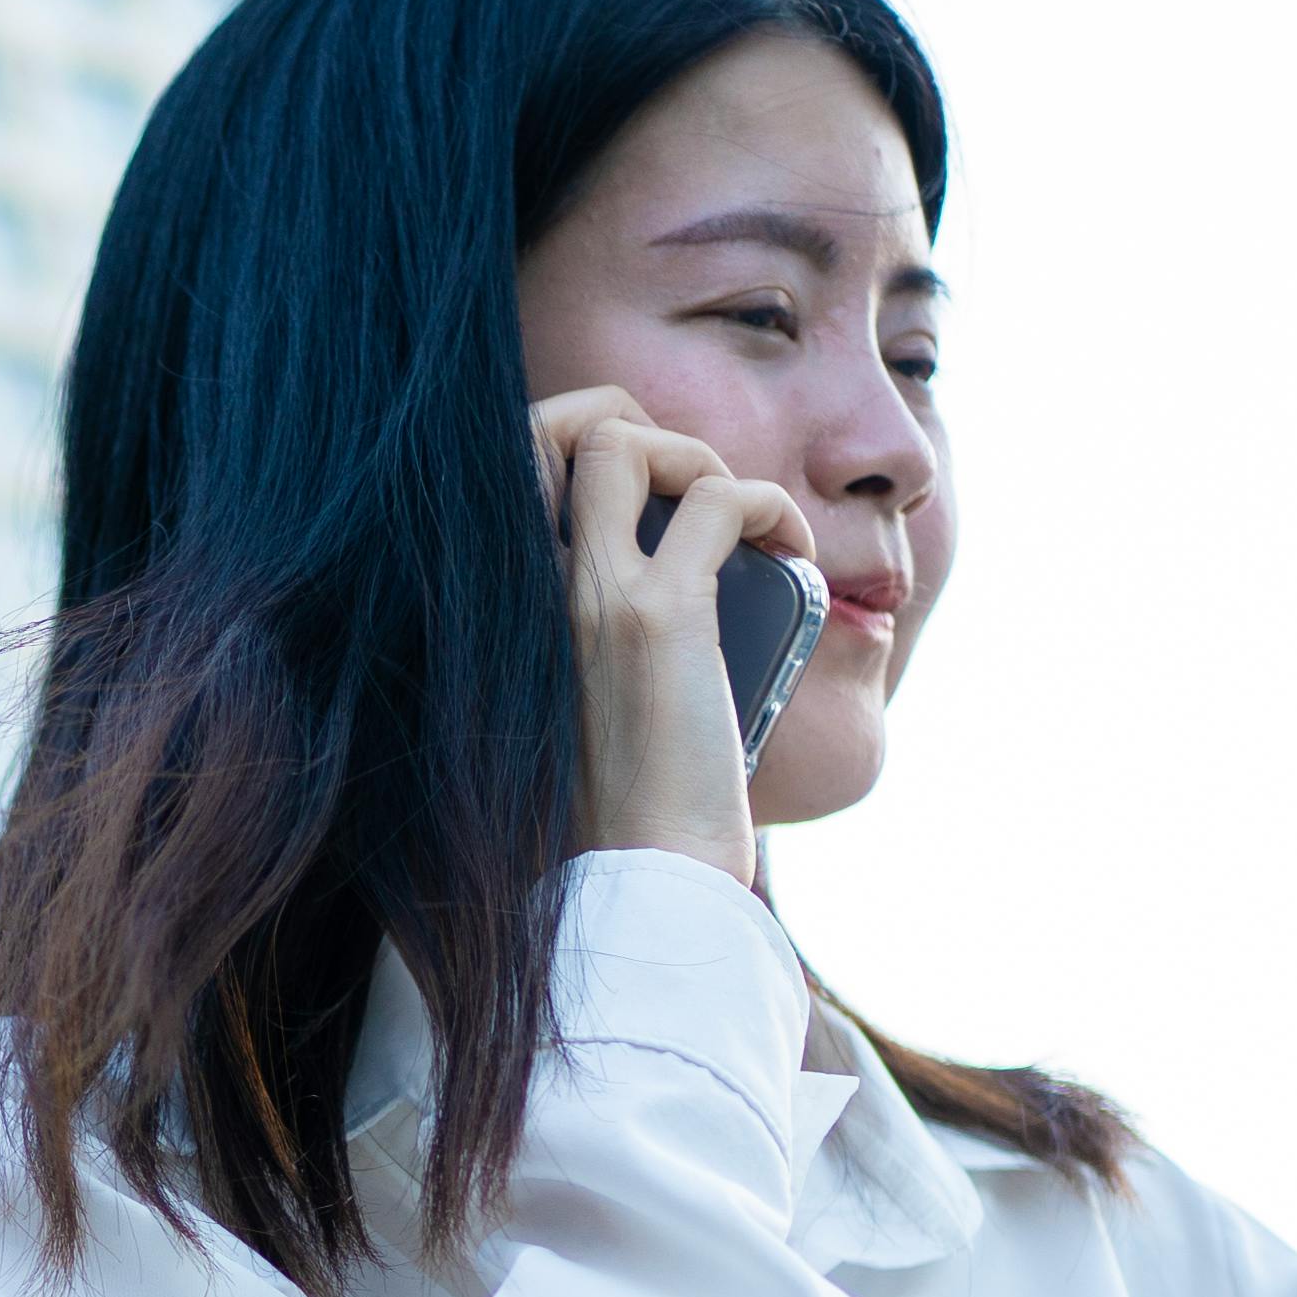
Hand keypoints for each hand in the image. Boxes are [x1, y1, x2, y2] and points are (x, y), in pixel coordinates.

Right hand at [532, 387, 811, 886]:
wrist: (637, 876)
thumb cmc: (624, 803)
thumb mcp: (588, 694)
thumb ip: (600, 629)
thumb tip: (686, 572)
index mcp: (506, 603)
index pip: (511, 458)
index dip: (582, 441)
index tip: (655, 498)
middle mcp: (529, 584)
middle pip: (550, 420)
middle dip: (634, 420)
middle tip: (695, 491)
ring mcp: (589, 596)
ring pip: (621, 436)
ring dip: (701, 458)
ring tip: (743, 526)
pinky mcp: (660, 618)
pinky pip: (719, 500)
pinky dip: (769, 508)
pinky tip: (790, 554)